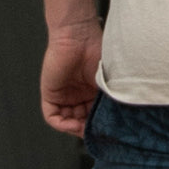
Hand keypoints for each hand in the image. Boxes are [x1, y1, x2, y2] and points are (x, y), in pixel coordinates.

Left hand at [40, 20, 102, 135]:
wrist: (79, 36)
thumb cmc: (97, 51)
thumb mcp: (109, 80)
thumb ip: (110, 99)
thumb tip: (117, 122)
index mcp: (93, 91)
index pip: (94, 116)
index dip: (100, 125)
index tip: (108, 130)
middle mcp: (78, 95)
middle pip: (81, 121)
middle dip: (88, 128)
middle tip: (97, 132)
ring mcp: (64, 95)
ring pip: (68, 121)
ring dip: (76, 128)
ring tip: (86, 128)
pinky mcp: (50, 94)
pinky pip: (53, 116)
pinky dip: (62, 124)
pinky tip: (73, 124)